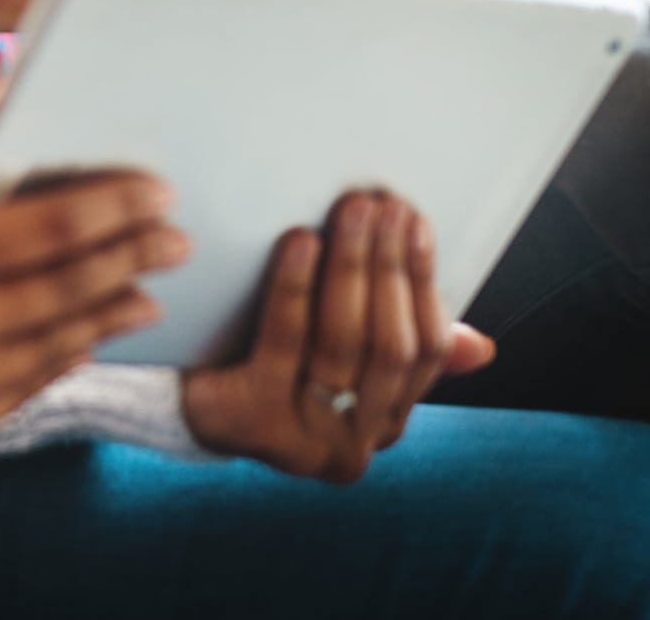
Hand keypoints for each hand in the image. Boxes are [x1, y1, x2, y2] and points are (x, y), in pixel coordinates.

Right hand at [0, 77, 188, 456]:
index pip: (48, 230)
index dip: (111, 207)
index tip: (155, 190)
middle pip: (67, 289)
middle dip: (130, 258)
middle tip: (178, 237)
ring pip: (54, 347)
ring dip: (110, 314)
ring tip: (150, 290)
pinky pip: (21, 392)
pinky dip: (62, 360)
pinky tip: (87, 336)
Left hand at [178, 191, 494, 482]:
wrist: (169, 393)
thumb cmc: (260, 359)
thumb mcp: (334, 352)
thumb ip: (398, 344)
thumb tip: (479, 346)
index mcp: (385, 424)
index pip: (425, 350)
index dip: (423, 282)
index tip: (412, 220)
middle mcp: (355, 445)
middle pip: (388, 344)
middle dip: (388, 266)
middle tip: (379, 203)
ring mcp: (306, 440)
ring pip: (343, 343)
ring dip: (351, 268)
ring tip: (349, 211)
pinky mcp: (255, 423)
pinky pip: (285, 344)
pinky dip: (295, 287)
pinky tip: (299, 241)